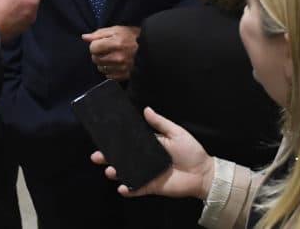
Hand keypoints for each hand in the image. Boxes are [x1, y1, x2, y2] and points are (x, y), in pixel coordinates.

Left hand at [82, 25, 140, 80]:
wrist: (149, 49)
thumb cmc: (131, 36)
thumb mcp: (116, 30)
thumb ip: (99, 34)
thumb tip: (85, 37)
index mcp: (116, 43)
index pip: (93, 48)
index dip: (95, 44)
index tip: (101, 43)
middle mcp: (118, 57)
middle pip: (95, 59)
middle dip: (98, 54)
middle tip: (106, 50)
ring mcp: (121, 68)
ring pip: (100, 68)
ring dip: (103, 63)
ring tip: (111, 57)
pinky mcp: (123, 76)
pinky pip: (108, 76)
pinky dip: (109, 70)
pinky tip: (115, 64)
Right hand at [90, 107, 213, 197]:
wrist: (203, 173)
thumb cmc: (191, 151)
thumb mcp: (176, 132)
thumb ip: (160, 122)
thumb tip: (145, 109)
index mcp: (149, 145)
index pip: (129, 142)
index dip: (116, 140)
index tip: (103, 137)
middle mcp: (145, 159)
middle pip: (123, 158)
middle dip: (108, 157)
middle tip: (97, 156)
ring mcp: (147, 173)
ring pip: (127, 172)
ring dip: (116, 172)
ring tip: (110, 170)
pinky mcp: (151, 187)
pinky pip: (137, 188)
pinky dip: (129, 189)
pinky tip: (122, 188)